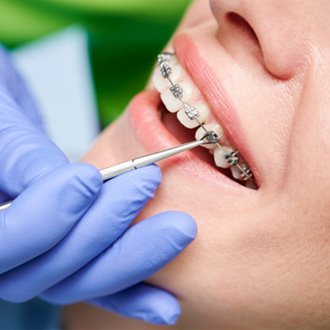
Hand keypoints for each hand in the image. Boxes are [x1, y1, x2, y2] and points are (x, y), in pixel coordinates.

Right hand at [0, 46, 195, 324]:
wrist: (6, 115)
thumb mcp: (1, 119)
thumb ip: (23, 156)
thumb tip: (73, 184)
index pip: (5, 241)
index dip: (46, 217)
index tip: (89, 178)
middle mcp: (6, 251)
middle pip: (49, 272)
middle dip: (105, 232)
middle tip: (147, 184)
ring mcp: (41, 257)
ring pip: (80, 280)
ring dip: (134, 258)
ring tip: (180, 228)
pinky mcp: (72, 254)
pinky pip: (99, 284)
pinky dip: (132, 294)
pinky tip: (166, 304)